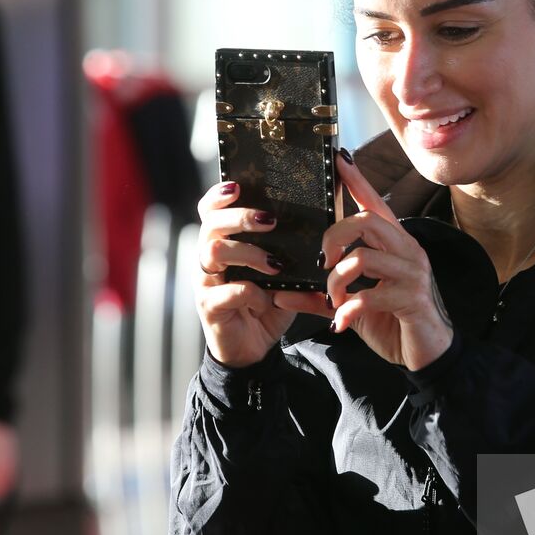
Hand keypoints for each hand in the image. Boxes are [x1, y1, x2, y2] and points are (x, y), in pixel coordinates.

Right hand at [195, 180, 297, 367]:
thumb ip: (294, 248)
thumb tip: (329, 217)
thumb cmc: (267, 302)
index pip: (210, 209)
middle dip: (240, 217)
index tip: (238, 186)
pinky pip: (227, 291)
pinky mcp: (210, 307)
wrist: (252, 348)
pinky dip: (252, 292)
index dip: (219, 195)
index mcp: (222, 243)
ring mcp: (206, 283)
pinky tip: (268, 299)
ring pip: (214, 252)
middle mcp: (208, 259)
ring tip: (275, 264)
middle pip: (211, 224)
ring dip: (248, 252)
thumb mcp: (283, 272)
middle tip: (270, 220)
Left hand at [277, 154, 452, 370]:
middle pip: (366, 220)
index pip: (374, 202)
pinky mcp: (413, 298)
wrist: (427, 354)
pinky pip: (371, 294)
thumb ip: (319, 295)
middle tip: (321, 263)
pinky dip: (348, 309)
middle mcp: (407, 250)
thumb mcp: (351, 304)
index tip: (337, 159)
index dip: (356, 180)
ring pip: (364, 257)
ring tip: (332, 300)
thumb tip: (280, 291)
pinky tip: (342, 322)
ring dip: (337, 281)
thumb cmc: (391, 321)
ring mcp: (412, 273)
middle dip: (334, 238)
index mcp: (393, 243)